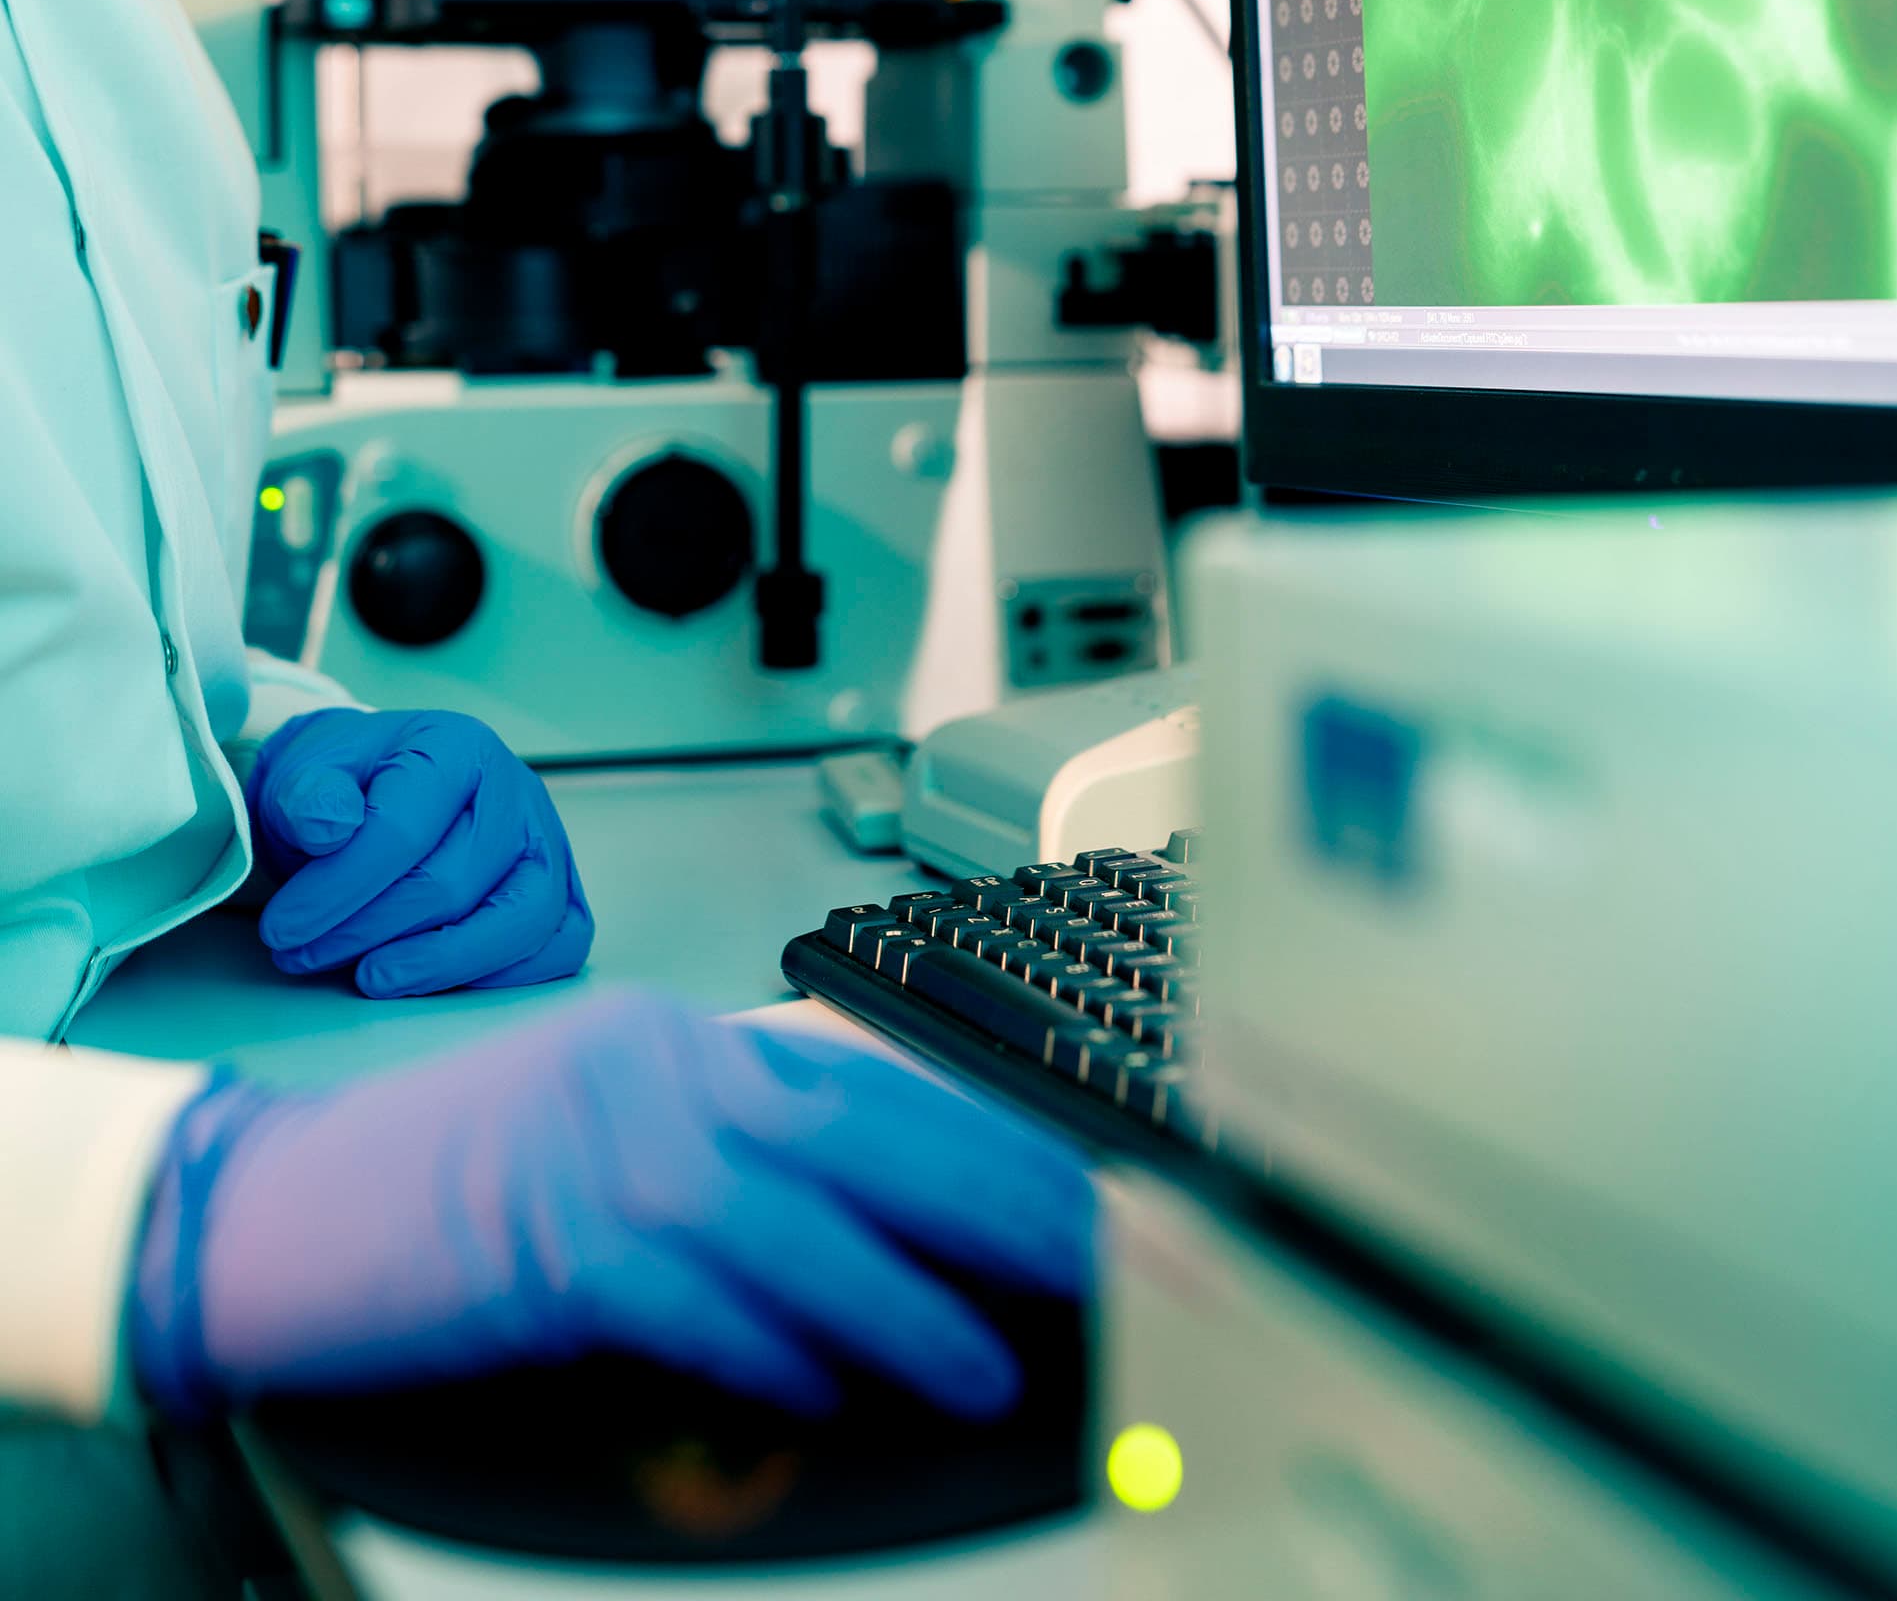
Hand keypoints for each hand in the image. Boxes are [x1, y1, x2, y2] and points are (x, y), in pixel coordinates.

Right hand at [131, 989, 1096, 1420]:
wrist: (267, 1202)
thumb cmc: (433, 1180)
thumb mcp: (600, 1130)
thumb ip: (727, 1159)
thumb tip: (871, 1233)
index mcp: (670, 1039)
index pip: (867, 1084)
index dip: (986, 1146)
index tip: (1081, 1197)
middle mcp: (648, 1069)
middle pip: (863, 1132)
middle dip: (997, 1204)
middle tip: (1102, 1266)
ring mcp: (595, 1146)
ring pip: (795, 1219)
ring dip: (907, 1299)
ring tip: (997, 1362)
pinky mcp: (541, 1239)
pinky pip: (686, 1296)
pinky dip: (767, 1345)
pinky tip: (833, 1383)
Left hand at [245, 708, 592, 996]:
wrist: (375, 792)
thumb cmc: (345, 789)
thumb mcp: (305, 775)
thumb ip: (308, 795)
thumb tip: (329, 824)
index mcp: (455, 746)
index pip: (401, 831)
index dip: (337, 891)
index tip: (281, 930)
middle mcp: (515, 789)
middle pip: (453, 883)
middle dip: (367, 932)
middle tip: (302, 955)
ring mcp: (546, 841)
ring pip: (520, 920)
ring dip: (437, 965)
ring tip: (369, 978)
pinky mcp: (560, 888)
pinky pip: (560, 942)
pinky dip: (506, 975)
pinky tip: (438, 981)